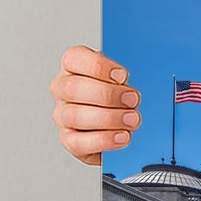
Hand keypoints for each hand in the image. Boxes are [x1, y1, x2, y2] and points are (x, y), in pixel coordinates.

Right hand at [50, 45, 140, 165]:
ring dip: (109, 118)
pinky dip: (104, 140)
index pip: (74, 58)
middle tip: (132, 99)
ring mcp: (62, 115)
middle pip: (73, 88)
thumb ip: (125, 77)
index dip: (98, 67)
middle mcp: (63, 90)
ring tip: (132, 119)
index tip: (122, 75)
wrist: (118, 123)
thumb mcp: (123, 78)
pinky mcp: (68, 140)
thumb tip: (138, 81)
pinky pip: (79, 142)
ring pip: (75, 115)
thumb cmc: (119, 95)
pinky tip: (122, 136)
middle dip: (107, 94)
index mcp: (74, 67)